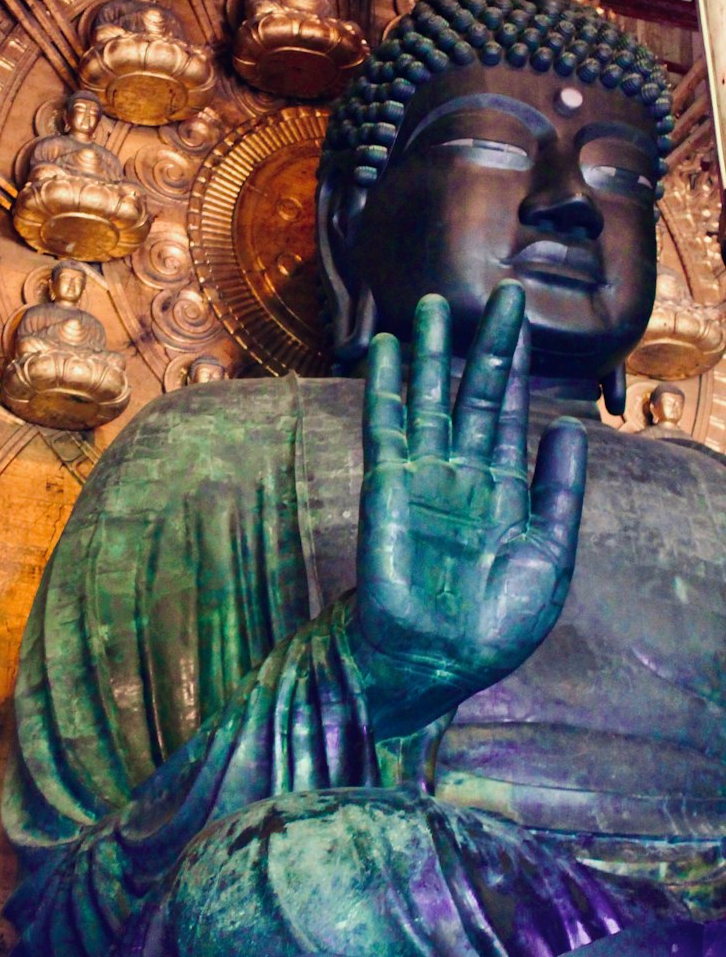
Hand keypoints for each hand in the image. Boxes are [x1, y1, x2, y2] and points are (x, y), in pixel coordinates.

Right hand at [354, 281, 586, 734]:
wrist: (435, 663)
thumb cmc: (494, 625)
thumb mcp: (549, 557)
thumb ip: (559, 491)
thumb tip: (572, 427)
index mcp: (504, 490)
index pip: (510, 412)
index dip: (516, 364)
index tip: (521, 317)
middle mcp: (462, 474)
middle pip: (473, 394)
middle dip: (485, 345)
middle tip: (498, 293)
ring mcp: (423, 477)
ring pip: (427, 401)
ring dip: (428, 355)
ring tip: (429, 306)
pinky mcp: (386, 487)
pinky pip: (386, 428)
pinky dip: (385, 389)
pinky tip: (385, 352)